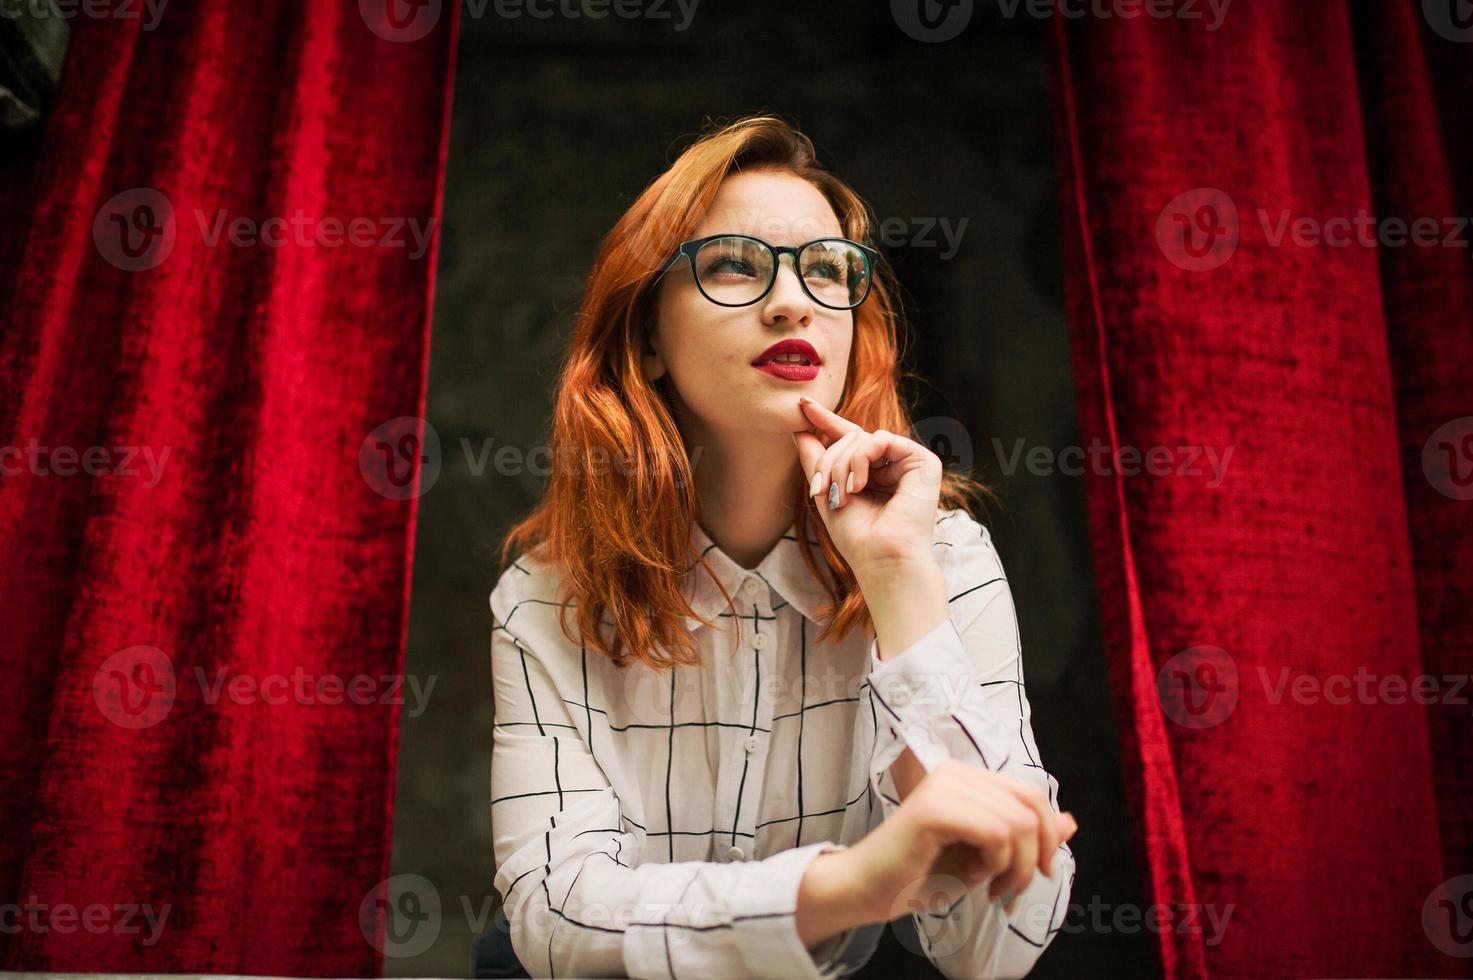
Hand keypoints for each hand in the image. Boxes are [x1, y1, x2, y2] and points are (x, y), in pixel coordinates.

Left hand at [791, 396, 944, 575]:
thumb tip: (798, 430)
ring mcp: (910, 463)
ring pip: (863, 438)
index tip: (802, 406)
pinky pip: (881, 439)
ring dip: (842, 464)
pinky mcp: (924, 462)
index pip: (850, 440)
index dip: (826, 422)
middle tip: (822, 490)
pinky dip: (861, 460)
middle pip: (851, 439)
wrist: (882, 560)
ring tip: (843, 495)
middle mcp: (894, 466)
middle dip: (828, 461)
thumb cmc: (858, 538)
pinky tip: (860, 486)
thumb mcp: (827, 494)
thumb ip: (815, 461)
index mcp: (875, 474)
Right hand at [831, 760, 1077, 924]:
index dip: (1047, 836)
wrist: (868, 890)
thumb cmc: (919, 874)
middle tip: (1014, 887)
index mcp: (967, 777)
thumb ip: (1025, 836)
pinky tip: (976, 879)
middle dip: (1036, 855)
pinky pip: (995, 834)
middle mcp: (956, 771)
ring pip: (1017, 823)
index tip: (1040, 873)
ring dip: (1015, 867)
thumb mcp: (986, 857)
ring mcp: (944, 786)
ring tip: (991, 887)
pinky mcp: (934, 808)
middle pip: (1031, 806)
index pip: (1031, 794)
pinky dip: (997, 864)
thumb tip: (1070, 822)